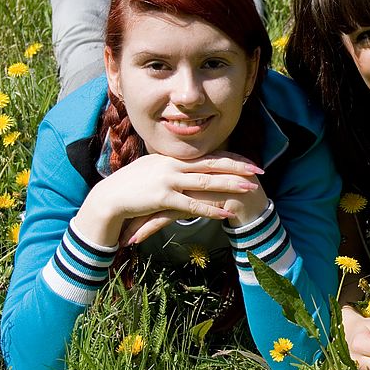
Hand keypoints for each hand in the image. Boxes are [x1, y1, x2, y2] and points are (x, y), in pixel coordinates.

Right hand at [76, 152, 263, 245]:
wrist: (109, 197)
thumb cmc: (130, 186)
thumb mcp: (152, 169)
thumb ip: (171, 167)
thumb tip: (186, 167)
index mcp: (172, 157)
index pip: (208, 154)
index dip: (231, 157)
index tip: (250, 161)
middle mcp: (173, 165)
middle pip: (212, 163)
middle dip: (238, 166)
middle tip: (259, 170)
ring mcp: (168, 180)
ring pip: (206, 181)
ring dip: (230, 185)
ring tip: (250, 188)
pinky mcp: (163, 198)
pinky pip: (192, 205)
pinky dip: (211, 209)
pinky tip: (225, 214)